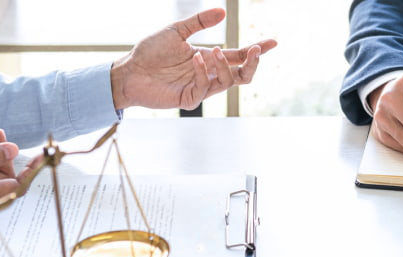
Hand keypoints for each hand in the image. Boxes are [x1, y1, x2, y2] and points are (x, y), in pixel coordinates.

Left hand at [110, 8, 277, 109]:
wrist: (129, 70)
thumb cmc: (150, 52)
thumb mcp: (176, 31)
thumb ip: (199, 22)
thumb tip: (223, 11)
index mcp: (208, 59)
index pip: (238, 57)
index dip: (256, 51)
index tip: (273, 42)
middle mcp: (208, 74)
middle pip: (241, 75)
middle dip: (251, 64)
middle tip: (253, 51)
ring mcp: (200, 88)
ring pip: (227, 82)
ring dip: (224, 65)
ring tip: (213, 51)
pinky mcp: (189, 99)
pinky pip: (204, 88)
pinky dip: (203, 72)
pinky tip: (195, 60)